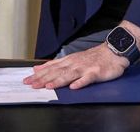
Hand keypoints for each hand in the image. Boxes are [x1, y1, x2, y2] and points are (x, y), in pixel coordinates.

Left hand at [24, 20, 139, 89]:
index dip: (38, 75)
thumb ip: (55, 65)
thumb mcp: (72, 59)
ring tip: (49, 86)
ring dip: (58, 80)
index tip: (27, 80)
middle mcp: (74, 64)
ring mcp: (85, 68)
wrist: (113, 52)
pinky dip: (80, 82)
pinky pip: (87, 78)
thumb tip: (38, 68)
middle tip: (31, 84)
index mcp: (68, 61)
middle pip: (57, 72)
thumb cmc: (93, 57)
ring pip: (69, 75)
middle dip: (43, 79)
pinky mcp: (95, 73)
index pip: (50, 68)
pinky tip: (74, 87)